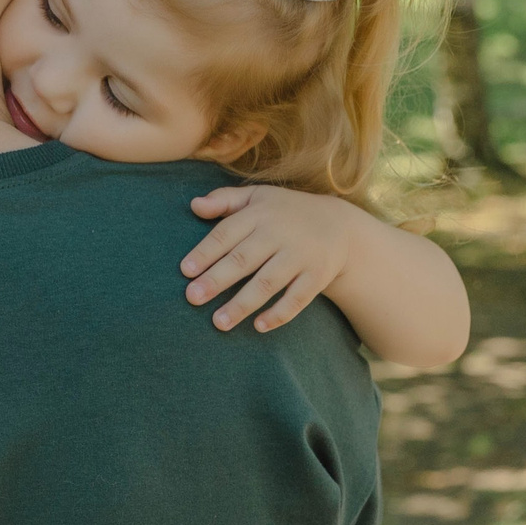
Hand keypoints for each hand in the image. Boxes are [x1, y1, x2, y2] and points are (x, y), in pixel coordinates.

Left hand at [182, 185, 361, 332]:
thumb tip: (194, 205)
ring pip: (268, 283)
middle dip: (217, 279)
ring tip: (218, 323)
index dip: (206, 252)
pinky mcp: (317, 276)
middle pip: (244, 259)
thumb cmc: (285, 212)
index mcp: (260, 213)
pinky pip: (298, 298)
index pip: (227, 233)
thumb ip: (224, 200)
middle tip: (193, 298)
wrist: (339, 225)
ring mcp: (300, 256)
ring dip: (242, 304)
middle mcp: (280, 234)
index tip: (186, 271)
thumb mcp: (257, 197)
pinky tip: (258, 327)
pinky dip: (279, 313)